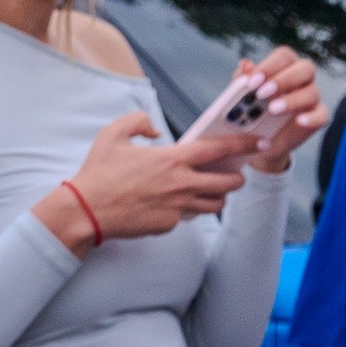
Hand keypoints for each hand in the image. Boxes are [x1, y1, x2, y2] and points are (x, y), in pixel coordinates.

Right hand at [40, 110, 239, 248]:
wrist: (86, 211)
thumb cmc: (98, 172)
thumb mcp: (113, 134)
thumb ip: (137, 122)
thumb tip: (155, 130)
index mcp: (172, 159)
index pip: (220, 150)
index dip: (244, 145)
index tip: (259, 142)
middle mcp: (181, 184)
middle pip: (229, 183)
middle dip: (236, 178)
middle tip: (233, 174)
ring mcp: (177, 207)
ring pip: (215, 204)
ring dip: (217, 196)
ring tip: (210, 190)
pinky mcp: (170, 224)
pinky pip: (189, 216)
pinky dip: (188, 209)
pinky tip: (175, 203)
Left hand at [177, 47, 327, 180]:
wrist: (256, 143)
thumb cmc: (247, 114)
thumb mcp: (238, 99)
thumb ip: (241, 82)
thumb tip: (245, 64)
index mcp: (283, 67)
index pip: (284, 56)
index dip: (270, 66)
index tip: (253, 82)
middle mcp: (302, 79)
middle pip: (305, 68)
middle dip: (284, 80)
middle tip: (262, 93)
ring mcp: (312, 98)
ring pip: (312, 92)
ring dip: (292, 100)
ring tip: (272, 110)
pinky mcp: (318, 118)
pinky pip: (322, 115)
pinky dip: (312, 118)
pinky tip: (299, 122)